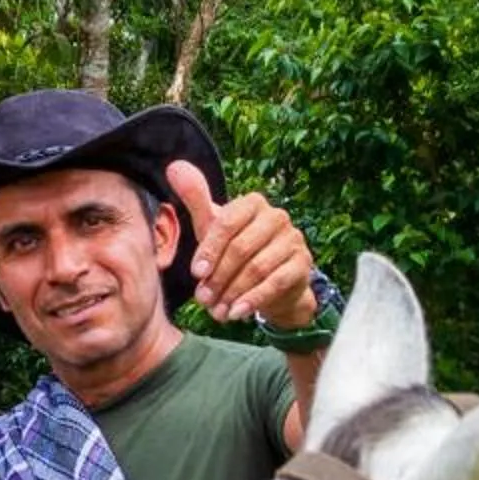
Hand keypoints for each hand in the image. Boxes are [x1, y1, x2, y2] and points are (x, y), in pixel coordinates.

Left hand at [168, 159, 318, 325]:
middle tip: (204, 299)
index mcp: (253, 203)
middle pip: (242, 247)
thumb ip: (196, 200)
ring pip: (258, 267)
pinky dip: (253, 300)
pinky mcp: (303, 264)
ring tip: (217, 311)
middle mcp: (277, 217)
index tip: (196, 274)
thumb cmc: (239, 251)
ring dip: (233, 292)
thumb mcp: (214, 228)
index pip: (227, 222)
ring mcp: (293, 240)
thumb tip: (175, 167)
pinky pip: (276, 282)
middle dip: (219, 277)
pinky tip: (237, 313)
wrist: (274, 284)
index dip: (209, 249)